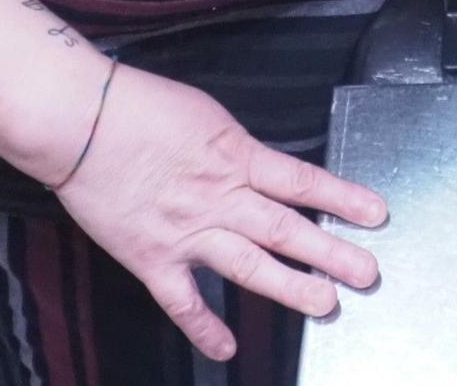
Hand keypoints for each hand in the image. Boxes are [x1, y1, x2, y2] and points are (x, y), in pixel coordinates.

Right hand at [53, 63, 386, 361]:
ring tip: (327, 304)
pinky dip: (204, 327)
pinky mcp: (152, 258)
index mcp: (236, 158)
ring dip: (291, 287)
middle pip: (287, 230)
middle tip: (367, 272)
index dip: (342, 198)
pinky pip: (183, 301)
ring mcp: (187, 233)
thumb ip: (238, 150)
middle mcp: (220, 200)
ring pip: (249, 267)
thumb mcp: (208, 116)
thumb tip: (262, 168)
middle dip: (332, 253)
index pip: (303, 182)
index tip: (375, 213)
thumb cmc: (141, 107)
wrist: (81, 123)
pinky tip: (226, 348)